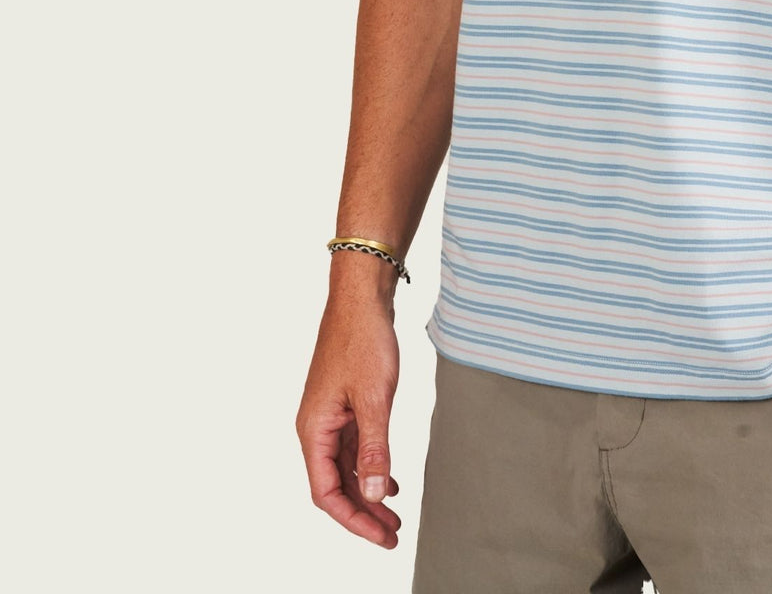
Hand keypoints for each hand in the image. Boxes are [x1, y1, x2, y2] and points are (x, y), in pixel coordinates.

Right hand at [295, 292, 402, 547]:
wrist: (362, 297)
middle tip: (392, 534)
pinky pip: (353, 447)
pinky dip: (370, 466)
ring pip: (345, 468)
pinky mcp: (345, 404)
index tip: (380, 536)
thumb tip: (371, 493)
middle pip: (335, 485)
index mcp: (314, 429)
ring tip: (393, 515)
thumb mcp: (374, 397)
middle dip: (362, 514)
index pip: (326, 492)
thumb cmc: (363, 339)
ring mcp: (330, 416)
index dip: (353, 520)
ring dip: (368, 493)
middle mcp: (316, 427)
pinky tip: (388, 478)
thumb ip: (374, 447)